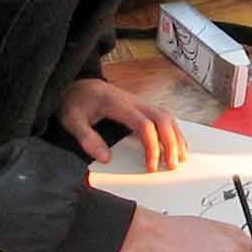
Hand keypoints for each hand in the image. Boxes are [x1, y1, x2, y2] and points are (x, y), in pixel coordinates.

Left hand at [56, 78, 187, 170]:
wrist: (77, 85)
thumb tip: (106, 158)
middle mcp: (132, 100)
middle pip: (162, 118)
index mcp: (116, 103)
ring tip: (179, 158)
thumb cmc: (74, 103)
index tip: (152, 166)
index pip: (144, 124)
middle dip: (171, 143)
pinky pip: (163, 116)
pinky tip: (175, 145)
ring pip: (166, 116)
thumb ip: (87, 138)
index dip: (152, 146)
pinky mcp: (140, 106)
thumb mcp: (72, 120)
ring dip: (176, 137)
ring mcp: (138, 102)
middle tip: (171, 165)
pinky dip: (172, 131)